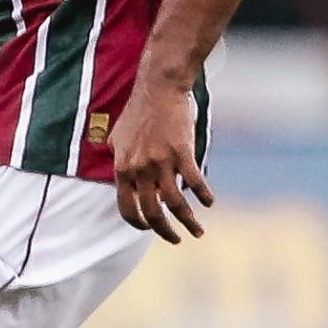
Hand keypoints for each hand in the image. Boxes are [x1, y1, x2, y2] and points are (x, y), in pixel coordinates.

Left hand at [111, 72, 213, 242]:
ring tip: (198, 230)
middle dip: (164, 231)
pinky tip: (209, 202)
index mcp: (122, 168)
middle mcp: (140, 169)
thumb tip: (119, 179)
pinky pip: (195, 182)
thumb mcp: (117, 139)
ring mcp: (161, 161)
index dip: (138, 223)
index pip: (126, 207)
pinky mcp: (182, 152)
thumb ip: (118, 161)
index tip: (150, 229)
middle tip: (176, 239)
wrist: (158, 89)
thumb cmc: (137, 113)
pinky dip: (204, 195)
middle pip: (152, 212)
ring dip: (188, 221)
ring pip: (175, 203)